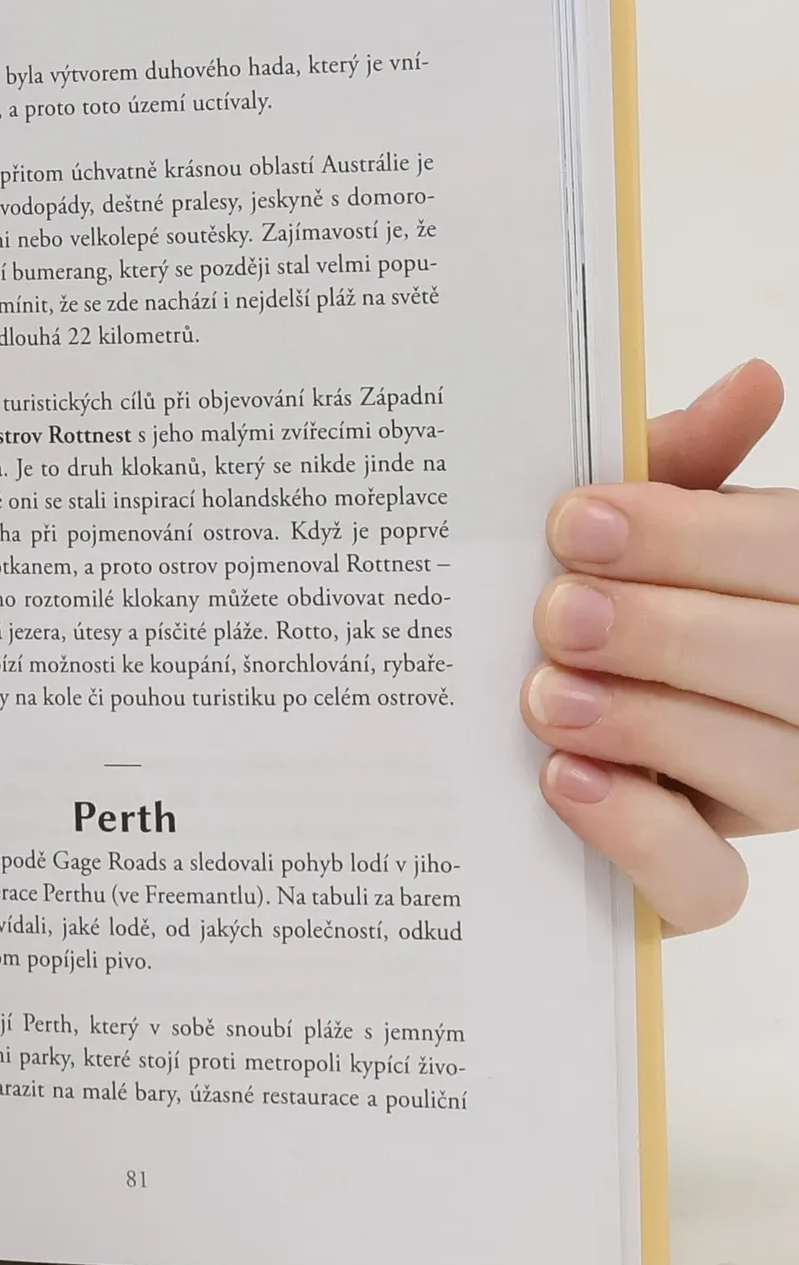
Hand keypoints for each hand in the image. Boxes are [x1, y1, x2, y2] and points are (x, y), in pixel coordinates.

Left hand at [522, 359, 786, 933]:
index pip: (792, 555)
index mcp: (790, 594)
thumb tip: (754, 381)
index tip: (573, 523)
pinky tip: (564, 783)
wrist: (495, 736)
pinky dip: (640, 837)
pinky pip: (709, 884)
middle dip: (669, 632)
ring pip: (772, 771)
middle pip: (794, 664)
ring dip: (653, 726)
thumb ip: (674, 469)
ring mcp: (769, 795)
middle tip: (556, 614)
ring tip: (549, 698)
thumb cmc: (584, 605)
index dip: (693, 537)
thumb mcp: (619, 534)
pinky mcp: (699, 882)